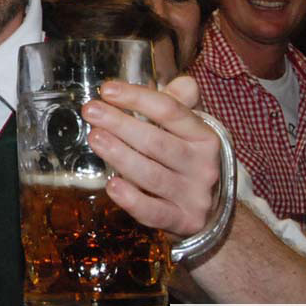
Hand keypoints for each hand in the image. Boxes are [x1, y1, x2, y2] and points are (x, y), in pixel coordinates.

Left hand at [83, 76, 219, 239]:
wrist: (214, 212)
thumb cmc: (190, 161)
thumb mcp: (191, 131)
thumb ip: (181, 105)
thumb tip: (180, 84)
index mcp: (205, 137)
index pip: (171, 111)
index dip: (137, 98)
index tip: (107, 90)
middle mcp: (203, 166)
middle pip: (157, 142)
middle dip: (120, 124)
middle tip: (91, 111)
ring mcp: (194, 196)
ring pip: (152, 176)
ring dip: (120, 155)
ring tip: (95, 138)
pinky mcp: (183, 222)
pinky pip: (154, 212)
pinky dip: (131, 199)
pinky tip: (112, 184)